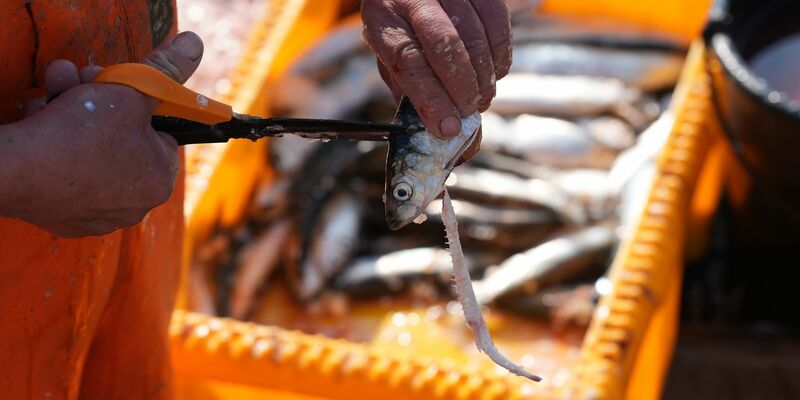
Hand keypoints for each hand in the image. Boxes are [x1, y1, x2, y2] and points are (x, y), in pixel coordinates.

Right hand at [0, 32, 203, 237]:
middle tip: (79, 81)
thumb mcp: (131, 90)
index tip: (115, 88)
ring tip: (51, 99)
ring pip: (90, 153)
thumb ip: (164, 71)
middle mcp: (135, 205)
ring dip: (71, 116)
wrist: (18, 170)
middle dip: (99, 103)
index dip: (135, 104)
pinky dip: (53, 147)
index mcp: (160, 180)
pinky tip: (39, 128)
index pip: (158, 133)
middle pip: (122, 140)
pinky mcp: (65, 217)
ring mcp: (98, 216)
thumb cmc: (82, 133)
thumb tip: (193, 46)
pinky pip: (65, 173)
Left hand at [361, 0, 511, 139]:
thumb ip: (412, 94)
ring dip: (484, 78)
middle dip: (463, 88)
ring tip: (480, 99)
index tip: (448, 128)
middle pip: (445, 45)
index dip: (432, 99)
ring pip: (476, 36)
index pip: (409, 62)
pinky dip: (500, 57)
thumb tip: (446, 135)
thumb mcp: (392, 59)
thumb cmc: (400, 29)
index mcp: (383, 19)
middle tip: (468, 113)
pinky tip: (492, 74)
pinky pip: (499, 24)